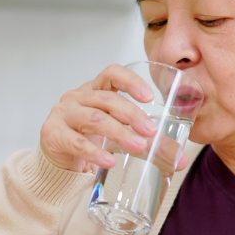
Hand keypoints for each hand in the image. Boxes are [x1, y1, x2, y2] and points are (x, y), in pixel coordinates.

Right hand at [40, 64, 158, 173]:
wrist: (59, 161)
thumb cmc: (91, 140)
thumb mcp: (121, 137)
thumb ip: (150, 146)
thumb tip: (181, 161)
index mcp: (95, 91)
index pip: (112, 74)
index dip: (130, 81)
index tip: (149, 97)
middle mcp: (78, 97)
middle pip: (107, 100)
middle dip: (132, 115)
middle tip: (151, 131)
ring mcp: (63, 114)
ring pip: (94, 119)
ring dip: (119, 132)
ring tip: (137, 146)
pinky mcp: (53, 135)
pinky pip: (76, 142)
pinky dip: (94, 152)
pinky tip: (109, 161)